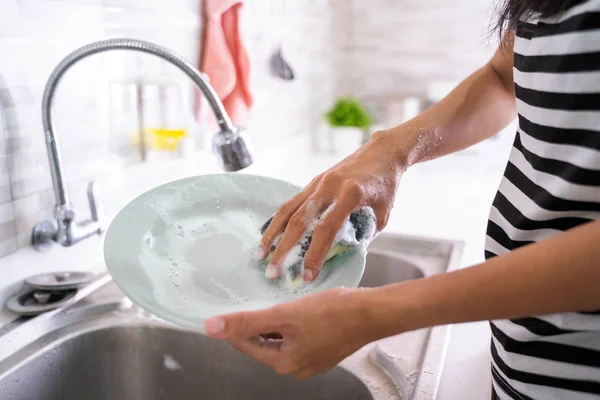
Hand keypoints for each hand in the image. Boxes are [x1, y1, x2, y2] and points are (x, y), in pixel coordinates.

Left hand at [204, 288, 376, 379]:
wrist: (372, 313)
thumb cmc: (330, 312)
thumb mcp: (283, 315)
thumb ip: (247, 322)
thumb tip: (210, 328)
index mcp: (283, 363)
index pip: (245, 345)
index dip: (238, 324)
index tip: (238, 302)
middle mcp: (295, 368)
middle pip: (264, 343)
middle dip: (261, 322)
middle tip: (265, 299)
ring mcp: (312, 362)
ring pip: (281, 340)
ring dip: (277, 323)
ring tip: (283, 302)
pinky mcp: (324, 352)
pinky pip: (298, 339)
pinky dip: (294, 325)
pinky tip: (301, 310)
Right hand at [257, 132, 403, 281]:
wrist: (381, 152)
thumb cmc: (385, 186)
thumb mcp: (382, 215)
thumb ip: (362, 235)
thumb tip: (340, 256)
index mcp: (350, 195)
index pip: (326, 229)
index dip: (314, 254)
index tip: (307, 276)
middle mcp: (329, 187)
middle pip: (299, 220)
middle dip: (283, 249)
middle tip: (273, 272)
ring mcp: (318, 182)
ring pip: (288, 210)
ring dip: (272, 234)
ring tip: (261, 255)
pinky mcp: (313, 182)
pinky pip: (290, 203)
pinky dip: (277, 220)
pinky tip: (267, 235)